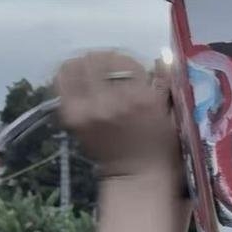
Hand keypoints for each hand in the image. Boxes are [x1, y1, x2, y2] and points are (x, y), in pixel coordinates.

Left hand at [55, 50, 181, 178]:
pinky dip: (67, 77)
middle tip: (108, 68)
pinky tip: (77, 81)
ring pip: (75, 66)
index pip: (123, 59)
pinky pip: (61, 84)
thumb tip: (160, 57)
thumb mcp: (170, 111)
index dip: (125, 59)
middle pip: (96, 59)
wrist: (135, 175)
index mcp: (140, 97)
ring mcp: (88, 110)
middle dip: (103, 60)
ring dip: (83, 65)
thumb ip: (164, 81)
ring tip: (91, 72)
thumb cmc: (158, 144)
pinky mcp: (72, 118)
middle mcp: (112, 101)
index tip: (128, 67)